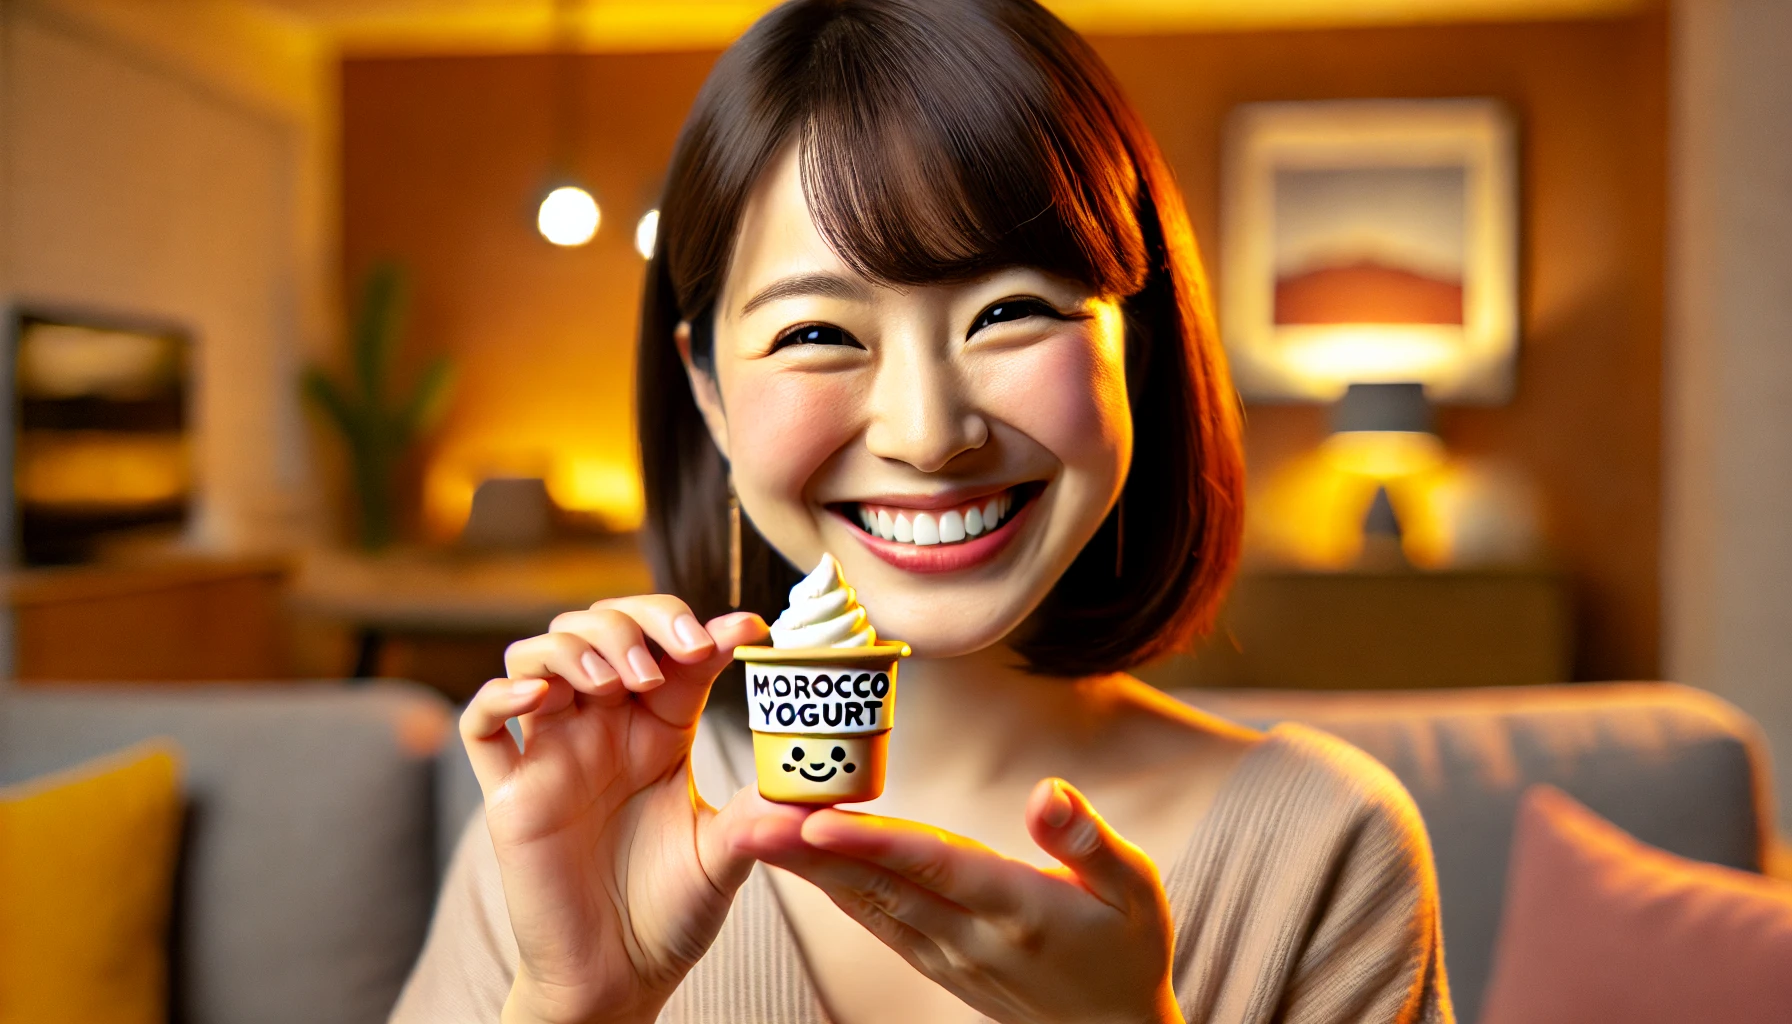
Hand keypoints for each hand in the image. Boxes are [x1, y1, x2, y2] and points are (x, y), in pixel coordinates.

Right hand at [461, 597, 801, 1023]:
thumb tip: (820, 785)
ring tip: (615, 681)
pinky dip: (501, 694)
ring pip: (538, 654)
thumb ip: (761, 812)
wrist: (618, 979)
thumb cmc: (671, 913)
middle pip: (600, 626)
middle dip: (634, 623)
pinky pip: (481, 724)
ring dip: (576, 647)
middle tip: (670, 657)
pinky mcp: (508, 794)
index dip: (703, 627)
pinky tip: (540, 698)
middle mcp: (603, 728)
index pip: (672, 648)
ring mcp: (552, 754)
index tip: (747, 630)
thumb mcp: (727, 854)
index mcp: (660, 729)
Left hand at [744, 779, 1184, 1023]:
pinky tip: (801, 865)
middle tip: (753, 817)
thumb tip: (1048, 793)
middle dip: (814, 853)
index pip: (934, 868)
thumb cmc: (1130, 952)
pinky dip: (835, 892)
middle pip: (881, 886)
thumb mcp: (1137, 891)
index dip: (874, 844)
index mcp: (1019, 908)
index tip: (818, 822)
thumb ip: (1088, 841)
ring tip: (758, 830)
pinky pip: (876, 921)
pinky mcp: (936, 961)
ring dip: (811, 870)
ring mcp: (948, 954)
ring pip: (868, 905)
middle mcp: (972, 935)